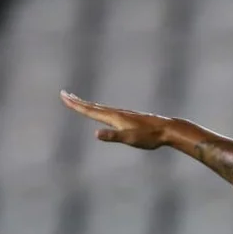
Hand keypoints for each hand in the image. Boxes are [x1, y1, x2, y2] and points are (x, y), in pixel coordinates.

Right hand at [60, 91, 174, 149]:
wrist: (168, 130)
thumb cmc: (150, 137)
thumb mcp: (130, 139)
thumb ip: (113, 136)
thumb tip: (96, 133)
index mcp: (114, 117)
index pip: (90, 110)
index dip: (76, 105)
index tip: (63, 96)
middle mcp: (117, 113)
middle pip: (93, 106)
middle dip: (78, 101)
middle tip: (64, 94)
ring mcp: (124, 114)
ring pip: (102, 108)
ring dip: (88, 104)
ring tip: (79, 102)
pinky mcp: (130, 118)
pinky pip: (110, 112)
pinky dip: (101, 109)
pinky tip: (104, 112)